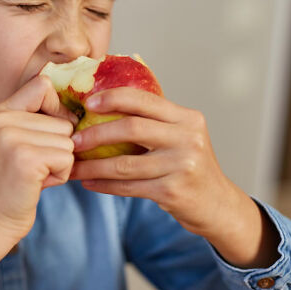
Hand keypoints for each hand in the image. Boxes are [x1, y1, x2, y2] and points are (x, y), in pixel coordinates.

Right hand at [0, 75, 77, 242]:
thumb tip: (80, 108)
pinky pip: (67, 158)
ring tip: (36, 174)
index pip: (43, 85)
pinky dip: (61, 175)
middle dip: (59, 148)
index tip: (51, 132)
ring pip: (69, 140)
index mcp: (0, 111)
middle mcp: (3, 119)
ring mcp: (12, 138)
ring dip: (61, 162)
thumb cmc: (15, 182)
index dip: (57, 108)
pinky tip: (39, 183)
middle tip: (34, 166)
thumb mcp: (18, 141)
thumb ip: (39, 120)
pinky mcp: (26, 158)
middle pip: (63, 121)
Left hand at [69, 87, 278, 267]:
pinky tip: (89, 182)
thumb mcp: (182, 134)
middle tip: (73, 140)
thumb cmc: (190, 165)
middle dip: (96, 134)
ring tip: (73, 166)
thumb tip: (118, 84)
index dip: (113, 98)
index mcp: (187, 118)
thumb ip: (155, 115)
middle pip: (132, 128)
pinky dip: (105, 185)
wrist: (217, 205)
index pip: (145, 100)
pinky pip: (129, 187)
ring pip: (125, 164)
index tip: (88, 104)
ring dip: (93, 166)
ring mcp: (181, 166)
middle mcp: (187, 138)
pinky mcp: (173, 192)